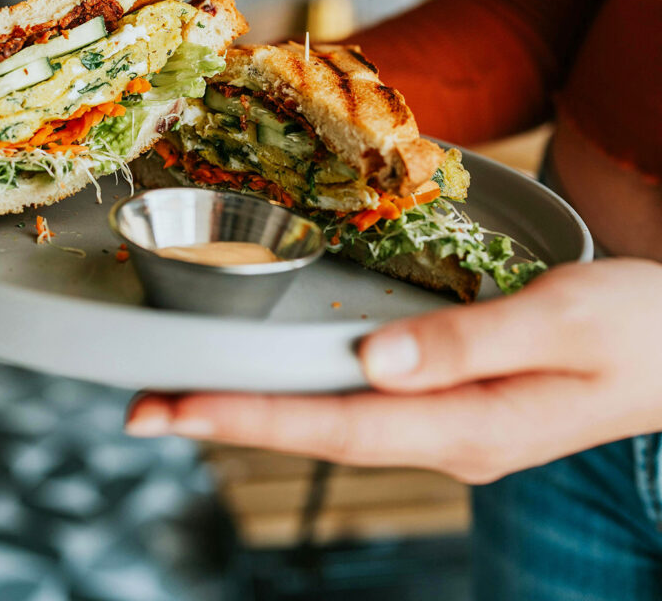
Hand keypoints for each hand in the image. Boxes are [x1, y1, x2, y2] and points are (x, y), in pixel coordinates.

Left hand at [125, 259, 661, 482]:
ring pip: (329, 419)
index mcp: (467, 423)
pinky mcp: (448, 400)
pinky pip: (356, 403)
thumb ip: (466, 343)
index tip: (175, 407)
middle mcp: (444, 435)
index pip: (336, 425)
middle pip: (316, 430)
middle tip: (141, 407)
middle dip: (226, 418)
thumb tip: (373, 363)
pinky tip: (269, 379)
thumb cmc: (632, 328)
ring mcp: (445, 423)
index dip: (249, 414)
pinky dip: (299, 391)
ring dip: (253, 406)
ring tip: (180, 394)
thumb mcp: (559, 320)